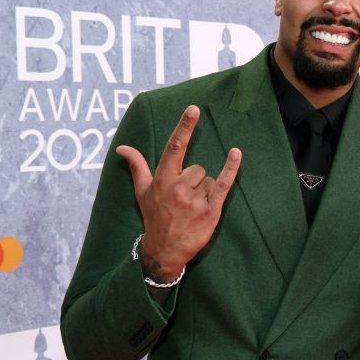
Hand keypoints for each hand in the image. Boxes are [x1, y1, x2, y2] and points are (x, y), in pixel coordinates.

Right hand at [116, 105, 241, 280]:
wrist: (164, 250)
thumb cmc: (154, 217)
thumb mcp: (142, 192)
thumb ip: (137, 166)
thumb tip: (122, 147)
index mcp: (163, 180)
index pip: (175, 147)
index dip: (185, 127)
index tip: (194, 109)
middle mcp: (178, 188)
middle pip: (198, 168)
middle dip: (195, 181)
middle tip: (184, 200)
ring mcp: (195, 200)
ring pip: (210, 179)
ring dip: (206, 190)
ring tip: (193, 208)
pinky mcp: (210, 211)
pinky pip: (224, 184)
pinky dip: (231, 169)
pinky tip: (236, 154)